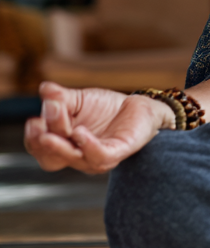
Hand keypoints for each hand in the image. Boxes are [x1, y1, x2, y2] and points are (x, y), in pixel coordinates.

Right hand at [23, 81, 174, 174]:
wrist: (139, 106)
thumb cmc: (105, 107)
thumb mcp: (78, 99)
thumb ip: (60, 97)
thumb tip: (44, 89)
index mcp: (62, 144)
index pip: (39, 148)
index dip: (33, 137)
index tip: (33, 120)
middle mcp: (76, 156)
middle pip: (51, 158)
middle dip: (42, 142)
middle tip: (39, 123)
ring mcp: (96, 157)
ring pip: (74, 158)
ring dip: (61, 145)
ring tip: (57, 129)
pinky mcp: (117, 152)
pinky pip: (100, 156)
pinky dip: (88, 145)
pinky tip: (80, 133)